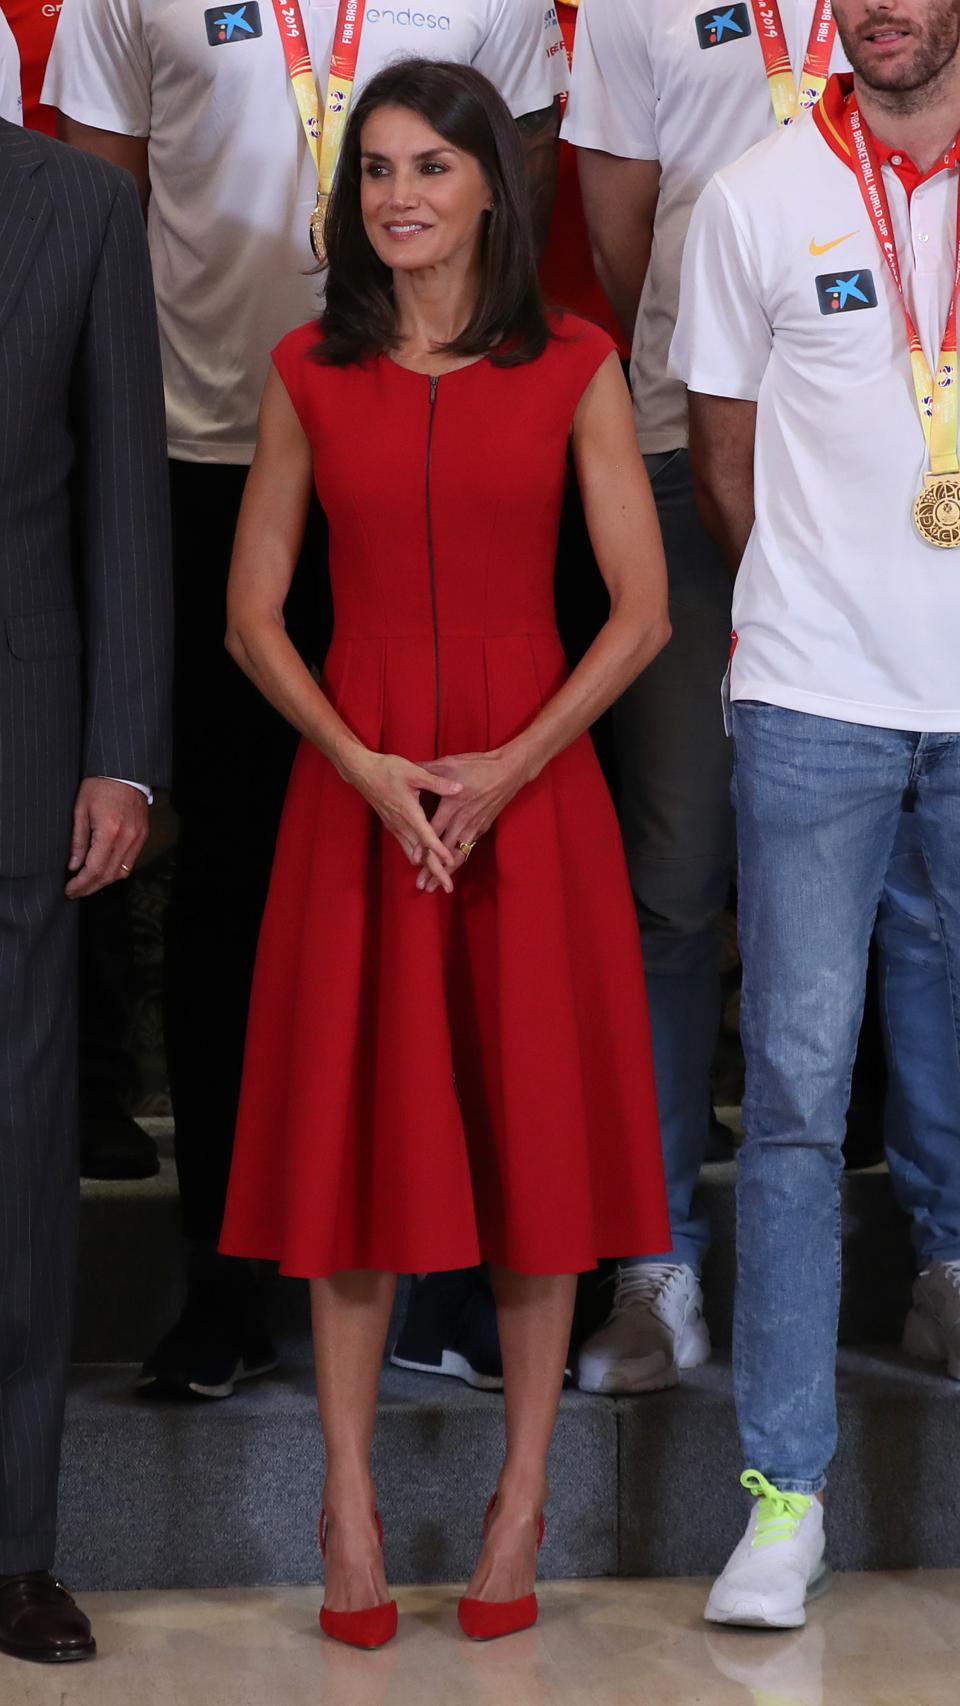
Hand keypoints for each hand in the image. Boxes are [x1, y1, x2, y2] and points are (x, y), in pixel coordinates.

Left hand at [66, 778, 148, 898]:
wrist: (124, 771)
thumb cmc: (99, 786)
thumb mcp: (80, 811)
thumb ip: (78, 841)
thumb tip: (74, 866)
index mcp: (109, 831)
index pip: (95, 868)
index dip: (81, 883)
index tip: (70, 889)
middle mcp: (127, 837)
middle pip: (109, 875)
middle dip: (90, 887)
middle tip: (76, 892)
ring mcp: (138, 837)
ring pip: (122, 872)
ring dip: (104, 882)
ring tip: (88, 884)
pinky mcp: (143, 835)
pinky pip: (131, 862)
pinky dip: (117, 871)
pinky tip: (104, 871)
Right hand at [342, 750, 462, 894]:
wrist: (362, 771)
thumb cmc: (387, 769)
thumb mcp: (414, 772)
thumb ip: (437, 783)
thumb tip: (459, 788)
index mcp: (409, 812)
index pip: (427, 837)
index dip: (439, 851)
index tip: (451, 863)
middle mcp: (401, 825)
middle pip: (420, 854)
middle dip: (435, 872)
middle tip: (448, 888)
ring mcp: (396, 827)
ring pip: (413, 854)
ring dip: (426, 868)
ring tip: (439, 881)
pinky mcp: (393, 826)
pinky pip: (407, 847)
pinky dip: (418, 858)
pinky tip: (425, 864)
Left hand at [416, 748, 528, 892]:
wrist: (509, 771)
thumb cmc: (479, 766)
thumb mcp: (450, 764)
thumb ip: (428, 769)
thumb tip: (408, 767)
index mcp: (452, 805)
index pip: (434, 830)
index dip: (424, 846)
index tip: (415, 860)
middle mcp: (463, 820)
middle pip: (445, 850)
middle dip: (433, 869)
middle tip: (422, 885)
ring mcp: (475, 826)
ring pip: (459, 854)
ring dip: (447, 871)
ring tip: (436, 886)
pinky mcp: (483, 828)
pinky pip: (469, 848)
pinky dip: (459, 861)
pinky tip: (452, 870)